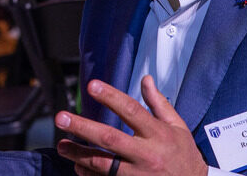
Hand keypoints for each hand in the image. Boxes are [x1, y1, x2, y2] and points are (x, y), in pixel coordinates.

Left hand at [55, 76, 206, 175]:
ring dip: (79, 154)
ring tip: (62, 146)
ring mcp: (138, 175)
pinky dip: (89, 174)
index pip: (132, 111)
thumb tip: (146, 80)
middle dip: (83, 127)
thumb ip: (159, 104)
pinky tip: (77, 167)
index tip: (91, 86)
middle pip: (110, 139)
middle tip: (61, 118)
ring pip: (103, 164)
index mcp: (158, 134)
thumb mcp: (178, 127)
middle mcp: (147, 154)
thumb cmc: (185, 157)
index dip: (111, 97)